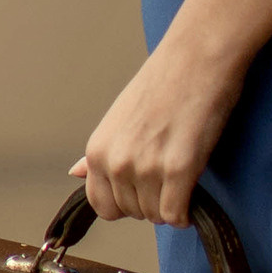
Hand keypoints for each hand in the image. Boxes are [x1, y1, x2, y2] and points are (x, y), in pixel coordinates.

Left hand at [76, 25, 244, 225]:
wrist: (197, 56)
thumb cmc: (163, 82)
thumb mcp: (119, 116)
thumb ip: (100, 153)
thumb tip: (74, 173)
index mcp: (98, 149)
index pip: (102, 206)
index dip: (125, 202)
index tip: (142, 188)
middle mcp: (116, 161)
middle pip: (132, 213)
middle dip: (151, 201)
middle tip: (168, 173)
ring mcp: (146, 167)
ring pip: (157, 216)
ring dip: (171, 204)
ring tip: (181, 174)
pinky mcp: (179, 169)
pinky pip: (177, 216)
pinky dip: (187, 213)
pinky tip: (192, 193)